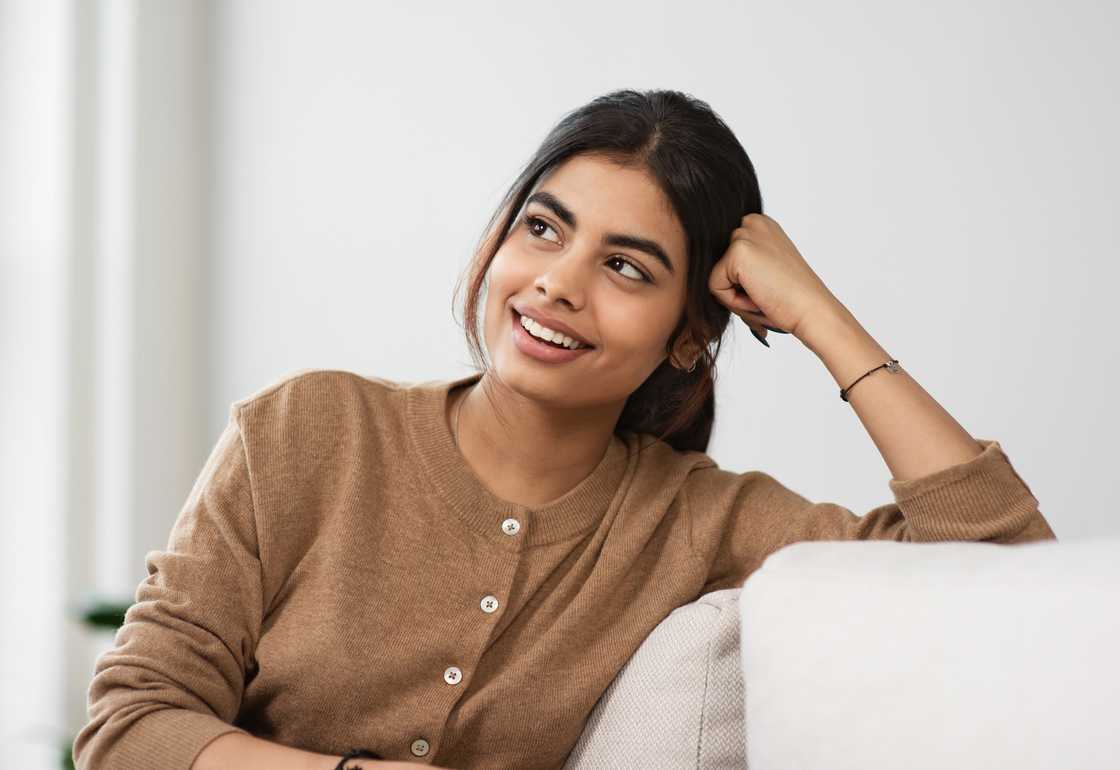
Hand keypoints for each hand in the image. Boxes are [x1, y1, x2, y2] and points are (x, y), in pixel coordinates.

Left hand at [708, 213, 843, 344]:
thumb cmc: (790, 298)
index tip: (768, 285)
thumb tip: (702, 271)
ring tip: (764, 295)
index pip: (723, 259)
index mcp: (758, 224)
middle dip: (736, 289)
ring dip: (735, 297)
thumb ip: (742, 264)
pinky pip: (714, 288)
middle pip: (717, 267)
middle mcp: (751, 222)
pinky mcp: (737, 252)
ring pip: (715, 278)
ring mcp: (744, 235)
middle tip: (766, 294)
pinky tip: (759, 297)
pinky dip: (734, 302)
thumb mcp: (764, 269)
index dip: (741, 282)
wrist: (811, 310)